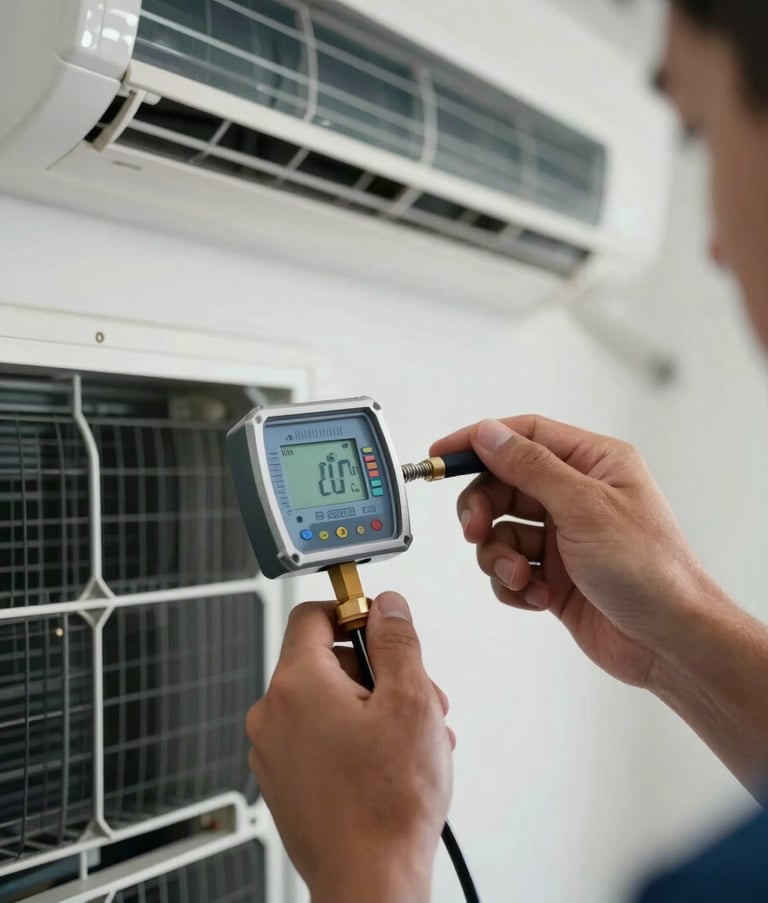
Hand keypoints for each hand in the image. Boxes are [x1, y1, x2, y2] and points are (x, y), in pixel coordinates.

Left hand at [246, 593, 452, 902]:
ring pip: (327, 702)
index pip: (312, 615)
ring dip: (372, 708)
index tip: (380, 627)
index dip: (351, 613)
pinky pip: (318, 738)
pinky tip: (389, 763)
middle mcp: (273, 714)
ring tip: (410, 739)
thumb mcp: (411, 701)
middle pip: (326, 661)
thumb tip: (387, 607)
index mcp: (297, 684)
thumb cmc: (386, 805)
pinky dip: (352, 738)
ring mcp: (274, 752)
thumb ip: (396, 641)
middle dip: (376, 672)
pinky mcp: (283, 781)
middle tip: (417, 697)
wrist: (370, 882)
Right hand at [431, 416, 710, 687]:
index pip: (523, 435)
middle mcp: (575, 494)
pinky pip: (509, 568)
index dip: (478, 441)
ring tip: (520, 577)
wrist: (668, 642)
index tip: (441, 455)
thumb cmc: (649, 570)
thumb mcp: (584, 507)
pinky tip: (539, 597)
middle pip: (502, 485)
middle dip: (483, 510)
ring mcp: (563, 536)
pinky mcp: (553, 574)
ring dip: (499, 556)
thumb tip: (489, 434)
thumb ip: (530, 466)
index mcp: (593, 463)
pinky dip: (513, 584)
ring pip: (500, 531)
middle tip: (475, 531)